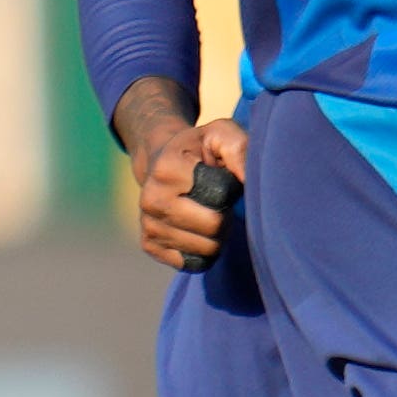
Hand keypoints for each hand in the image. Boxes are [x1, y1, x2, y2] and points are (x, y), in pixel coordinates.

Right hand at [125, 94, 247, 271]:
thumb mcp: (222, 134)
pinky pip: (192, 263)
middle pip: (214, 227)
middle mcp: (150, 199)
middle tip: (221, 201)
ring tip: (209, 212)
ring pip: (206, 249)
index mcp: (167, 170)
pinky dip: (205, 251)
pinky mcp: (149, 245)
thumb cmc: (201, 148)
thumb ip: (240, 150)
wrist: (161, 160)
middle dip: (228, 215)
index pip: (220, 194)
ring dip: (218, 235)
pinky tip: (199, 230)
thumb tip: (249, 183)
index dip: (232, 188)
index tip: (224, 177)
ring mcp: (147, 225)